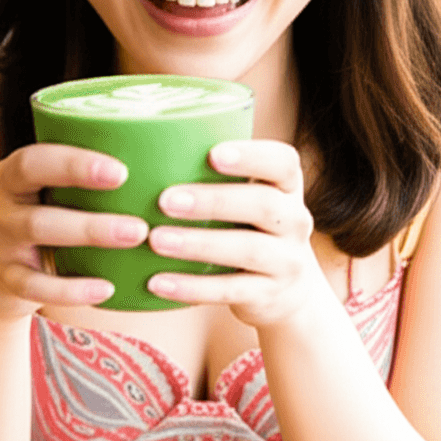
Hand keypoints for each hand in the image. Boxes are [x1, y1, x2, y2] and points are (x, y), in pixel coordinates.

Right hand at [0, 143, 147, 320]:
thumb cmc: (40, 214)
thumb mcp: (45, 190)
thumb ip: (81, 176)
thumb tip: (156, 153)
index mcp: (10, 175)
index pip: (34, 162)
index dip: (74, 165)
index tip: (121, 172)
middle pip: (38, 209)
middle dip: (91, 216)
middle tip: (141, 225)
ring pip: (39, 239)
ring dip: (88, 238)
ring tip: (134, 240)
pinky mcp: (5, 281)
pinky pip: (36, 287)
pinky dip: (71, 290)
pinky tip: (107, 288)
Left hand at [147, 140, 321, 328]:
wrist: (286, 289)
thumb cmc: (247, 226)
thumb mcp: (245, 197)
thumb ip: (213, 174)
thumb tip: (146, 146)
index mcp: (286, 186)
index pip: (283, 162)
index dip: (251, 156)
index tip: (213, 154)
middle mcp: (295, 220)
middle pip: (264, 204)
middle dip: (213, 201)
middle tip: (165, 200)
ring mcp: (287, 260)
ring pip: (248, 249)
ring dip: (199, 244)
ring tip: (155, 240)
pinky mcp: (269, 295)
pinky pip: (231, 291)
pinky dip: (192, 287)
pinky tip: (158, 282)